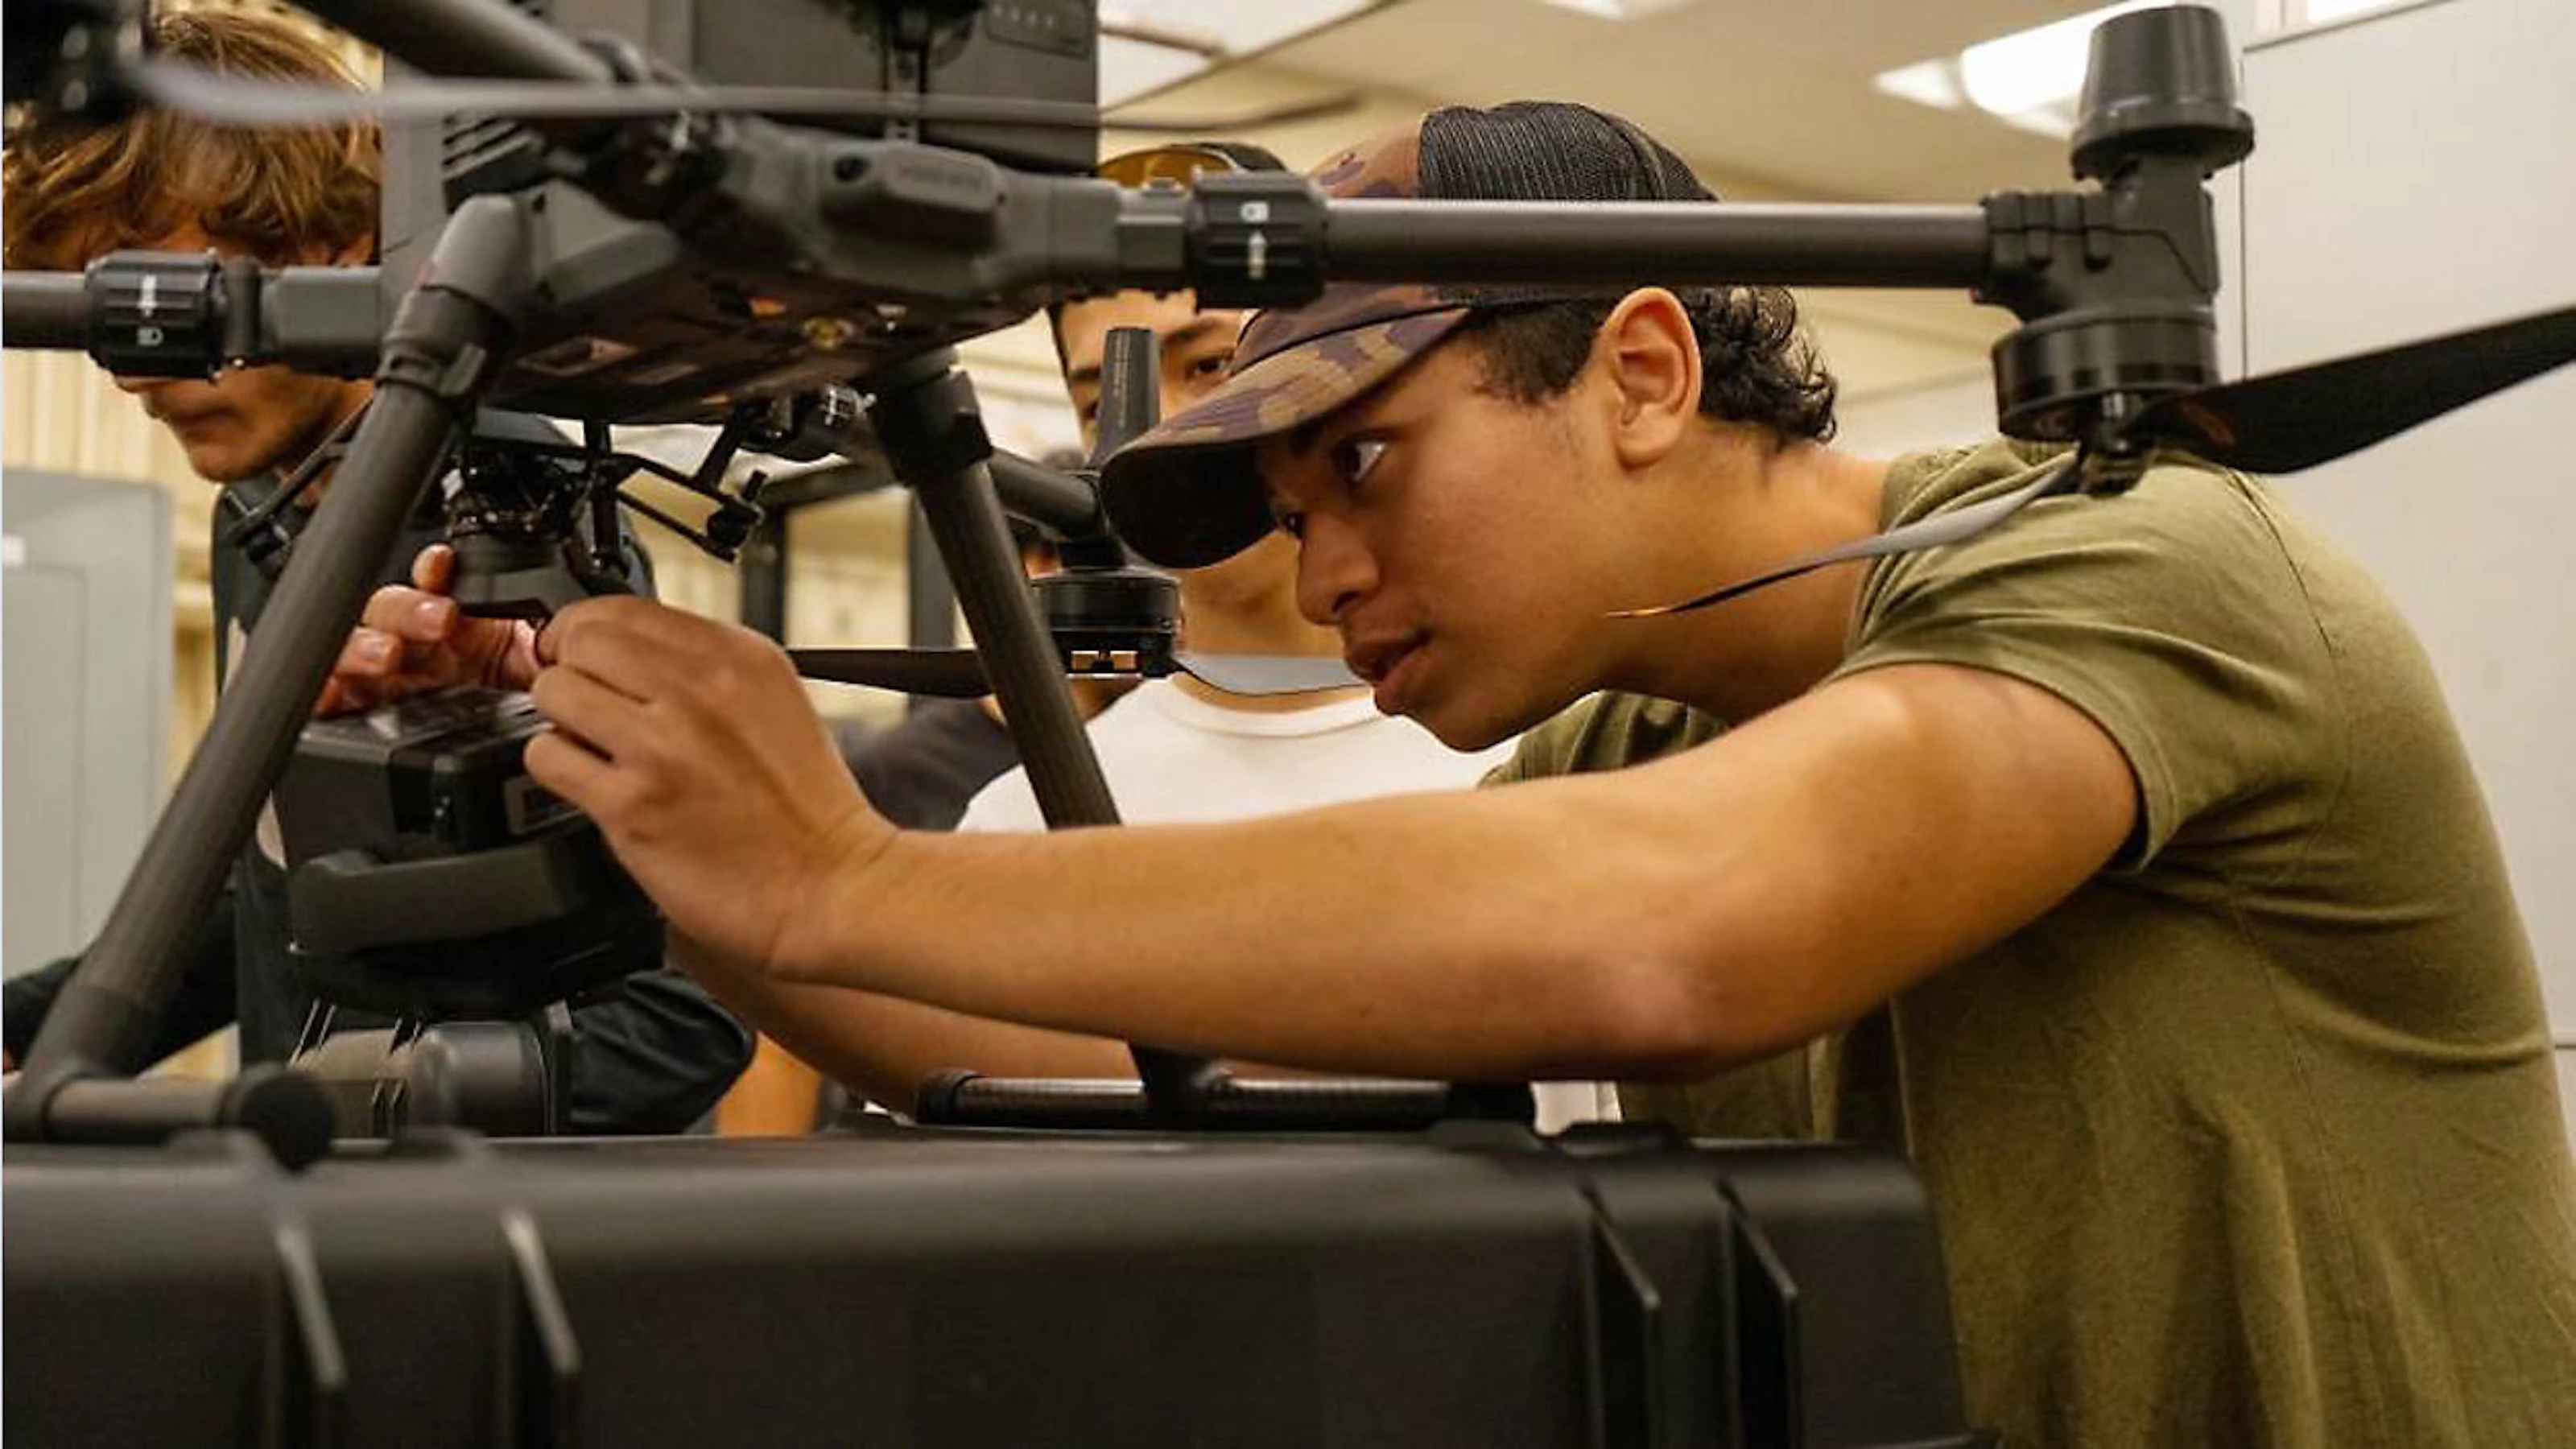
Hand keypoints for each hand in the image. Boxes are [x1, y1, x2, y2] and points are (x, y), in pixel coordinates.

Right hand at [317, 544, 540, 715]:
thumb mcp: (543, 657)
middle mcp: (416, 647)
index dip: (432, 572)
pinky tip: (330, 692)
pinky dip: (322, 694)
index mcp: (456, 624)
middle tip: (439, 622)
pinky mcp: (366, 717)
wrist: (539, 746)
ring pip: (352, 650)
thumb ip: (542, 628)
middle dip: (406, 610)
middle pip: (386, 612)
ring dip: (364, 645)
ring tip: (387, 655)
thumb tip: (551, 615)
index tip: (444, 567)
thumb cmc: (533, 698)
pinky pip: (330, 703)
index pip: (431, 583)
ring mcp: (387, 681)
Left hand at [521, 596, 891, 977]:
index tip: (584, 654)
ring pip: (554, 690)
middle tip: (584, 701)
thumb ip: (705, 667)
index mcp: (739, 656)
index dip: (588, 631)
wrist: (832, 884)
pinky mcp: (631, 804)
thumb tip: (626, 651)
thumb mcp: (775, 700)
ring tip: (592, 745)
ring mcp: (662, 746)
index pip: (623, 607)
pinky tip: (592, 782)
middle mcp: (700, 691)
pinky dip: (558, 767)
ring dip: (562, 718)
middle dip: (570, 668)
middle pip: (581, 639)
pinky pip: (548, 757)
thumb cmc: (807, 808)